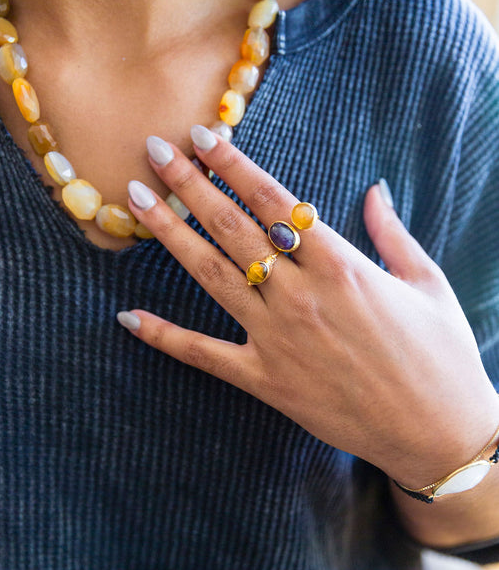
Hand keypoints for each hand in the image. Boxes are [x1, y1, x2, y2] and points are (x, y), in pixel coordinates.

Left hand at [119, 126, 498, 487]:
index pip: (272, 200)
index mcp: (341, 264)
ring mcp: (278, 339)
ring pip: (211, 275)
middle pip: (231, 227)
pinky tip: (128, 318)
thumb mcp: (427, 282)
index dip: (233, 164)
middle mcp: (301, 295)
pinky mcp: (266, 381)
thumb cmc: (441, 355)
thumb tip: (375, 189)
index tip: (202, 137)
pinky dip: (164, 337)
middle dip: (189, 183)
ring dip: (170, 234)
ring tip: (136, 200)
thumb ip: (392, 232)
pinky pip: (204, 355)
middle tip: (153, 150)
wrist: (437, 432)